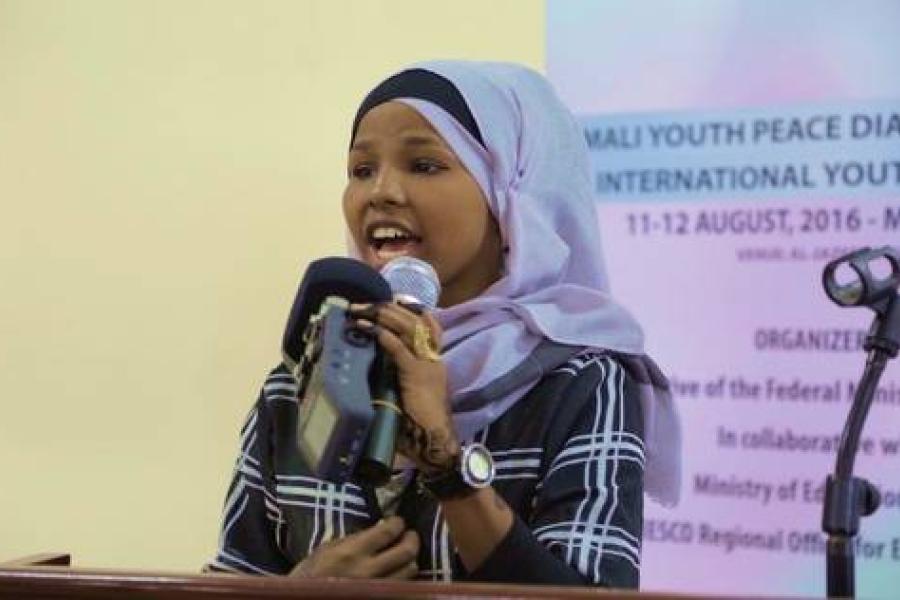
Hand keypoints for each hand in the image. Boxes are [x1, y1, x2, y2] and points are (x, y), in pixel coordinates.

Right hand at [289, 516, 418, 578]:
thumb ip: (353, 539)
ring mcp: (376, 590)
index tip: (398, 522)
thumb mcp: (326, 549)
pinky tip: (399, 574)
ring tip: (405, 556)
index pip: (388, 531)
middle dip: (412, 540)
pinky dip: (404, 580)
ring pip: (409, 572)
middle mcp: (368, 572)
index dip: (398, 523)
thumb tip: (379, 529)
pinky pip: (402, 589)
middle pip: (406, 552)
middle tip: (409, 535)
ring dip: (410, 561)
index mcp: (352, 553)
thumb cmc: (309, 576)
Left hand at [349, 302, 459, 472]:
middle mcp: (433, 357)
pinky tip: (367, 327)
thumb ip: (399, 376)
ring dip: (382, 315)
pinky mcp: (416, 373)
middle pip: (416, 320)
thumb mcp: (410, 392)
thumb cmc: (420, 423)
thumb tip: (375, 367)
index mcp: (434, 361)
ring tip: (361, 310)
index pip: (429, 325)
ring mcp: (427, 364)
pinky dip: (382, 334)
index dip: (411, 310)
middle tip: (364, 304)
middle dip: (388, 308)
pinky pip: (399, 347)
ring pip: (408, 327)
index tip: (392, 301)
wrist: (435, 440)